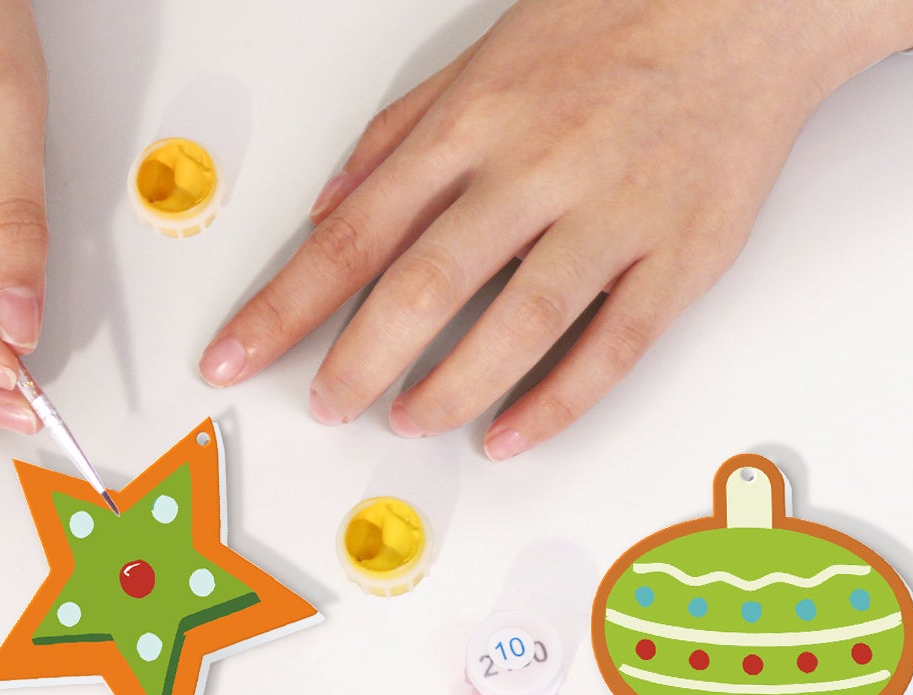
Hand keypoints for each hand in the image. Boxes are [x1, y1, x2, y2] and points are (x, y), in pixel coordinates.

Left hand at [199, 0, 912, 457]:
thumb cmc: (611, 24)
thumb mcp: (481, 59)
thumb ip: (397, 139)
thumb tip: (325, 212)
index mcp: (474, 124)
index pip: (354, 236)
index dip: (284, 307)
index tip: (233, 357)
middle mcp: (536, 170)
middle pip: (423, 286)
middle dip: (357, 360)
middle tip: (324, 407)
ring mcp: (612, 215)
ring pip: (517, 324)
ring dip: (450, 389)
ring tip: (407, 422)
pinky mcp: (679, 255)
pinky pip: (610, 347)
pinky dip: (554, 402)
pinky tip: (506, 435)